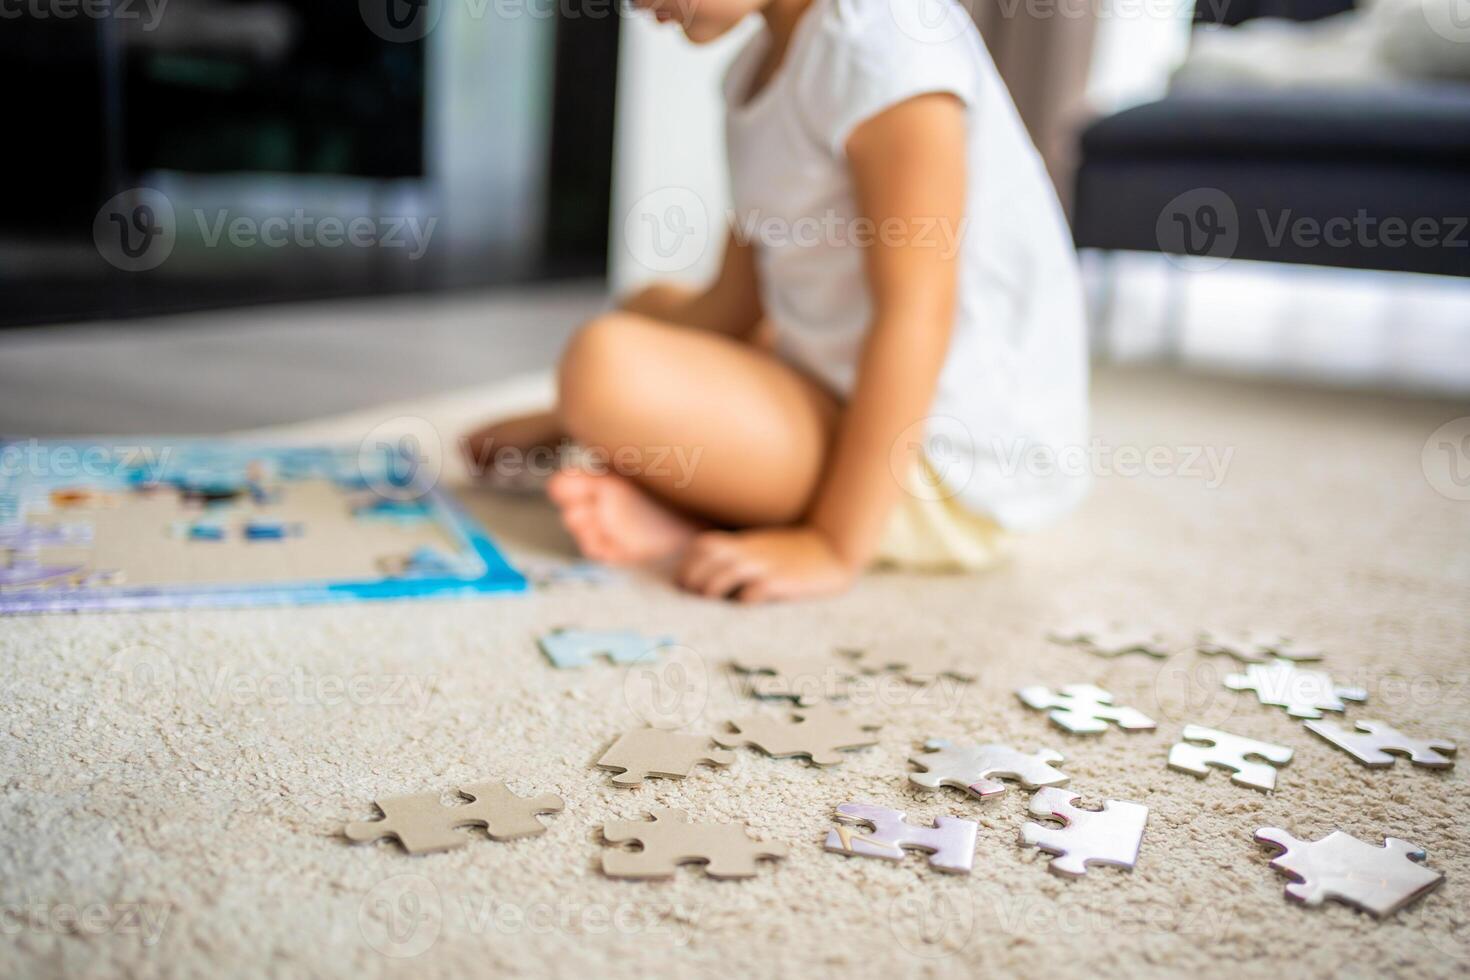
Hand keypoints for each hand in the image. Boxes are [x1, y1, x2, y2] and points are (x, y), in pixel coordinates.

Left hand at [676, 527, 857, 602]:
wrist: (832, 550)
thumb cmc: (791, 555)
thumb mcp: (761, 549)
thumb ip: (736, 557)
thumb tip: (704, 579)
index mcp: (744, 544)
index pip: (704, 545)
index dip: (689, 564)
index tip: (686, 584)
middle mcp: (752, 552)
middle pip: (711, 557)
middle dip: (696, 577)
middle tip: (694, 596)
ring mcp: (769, 565)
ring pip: (731, 571)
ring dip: (714, 587)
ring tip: (711, 600)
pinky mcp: (786, 581)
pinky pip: (759, 588)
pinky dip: (746, 597)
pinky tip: (744, 604)